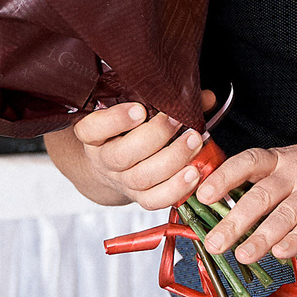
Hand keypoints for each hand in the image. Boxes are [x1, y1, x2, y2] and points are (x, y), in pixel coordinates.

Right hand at [64, 92, 217, 212]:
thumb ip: (167, 101)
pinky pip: (155, 200)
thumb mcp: (137, 110)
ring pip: (142, 177)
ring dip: (172, 159)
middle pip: (123, 155)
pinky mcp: (140, 198)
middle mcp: (105, 160)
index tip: (139, 109)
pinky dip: (176, 188)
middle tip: (178, 120)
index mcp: (95, 135)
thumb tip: (204, 97)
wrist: (115, 166)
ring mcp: (122, 181)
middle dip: (155, 135)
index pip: (93, 129)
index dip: (115, 120)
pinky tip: (194, 173)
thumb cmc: (130, 130)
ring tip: (194, 141)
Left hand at [193, 134, 296, 264]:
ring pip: (285, 214)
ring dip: (262, 237)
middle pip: (261, 195)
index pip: (247, 163)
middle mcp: (295, 172)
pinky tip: (281, 253)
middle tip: (214, 242)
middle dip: (234, 221)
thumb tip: (231, 216)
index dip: (223, 178)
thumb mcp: (293, 164)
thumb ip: (267, 187)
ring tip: (242, 255)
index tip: (202, 195)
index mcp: (279, 160)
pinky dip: (296, 239)